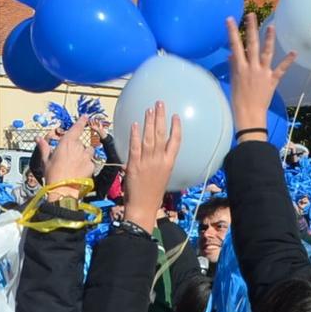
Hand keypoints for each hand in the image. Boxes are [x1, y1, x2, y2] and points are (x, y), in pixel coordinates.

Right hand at [42, 114, 101, 190]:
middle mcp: (78, 147)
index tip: (85, 117)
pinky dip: (87, 164)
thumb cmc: (53, 175)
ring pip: (88, 151)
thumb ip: (44, 147)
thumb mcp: (45, 160)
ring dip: (84, 154)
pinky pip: (91, 162)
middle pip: (81, 143)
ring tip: (76, 163)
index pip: (77, 128)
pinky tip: (79, 171)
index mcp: (67, 143)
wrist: (63, 190)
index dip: (81, 121)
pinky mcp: (91, 165)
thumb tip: (38, 139)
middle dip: (77, 148)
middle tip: (69, 158)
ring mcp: (86, 156)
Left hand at [121, 103, 180, 232]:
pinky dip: (135, 135)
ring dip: (149, 122)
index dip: (176, 127)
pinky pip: (135, 147)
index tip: (176, 116)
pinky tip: (135, 124)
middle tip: (160, 103)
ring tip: (149, 109)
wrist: (143, 208)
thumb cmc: (152, 195)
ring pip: (149, 137)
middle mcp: (160, 160)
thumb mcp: (162, 177)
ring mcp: (147, 162)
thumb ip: (160, 163)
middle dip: (161, 117)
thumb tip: (155, 152)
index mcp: (169, 164)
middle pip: (162, 134)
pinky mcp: (134, 165)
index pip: (176, 141)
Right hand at [224, 13, 294, 134]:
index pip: (234, 46)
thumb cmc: (238, 100)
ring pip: (266, 53)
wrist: (249, 114)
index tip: (230, 19)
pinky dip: (287, 61)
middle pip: (251, 44)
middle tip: (251, 15)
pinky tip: (294, 52)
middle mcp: (251, 67)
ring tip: (271, 26)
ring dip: (269, 39)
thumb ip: (233, 67)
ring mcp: (262, 73)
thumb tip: (232, 55)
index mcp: (240, 67)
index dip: (231, 32)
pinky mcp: (272, 80)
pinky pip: (281, 69)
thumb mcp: (233, 82)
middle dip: (250, 28)